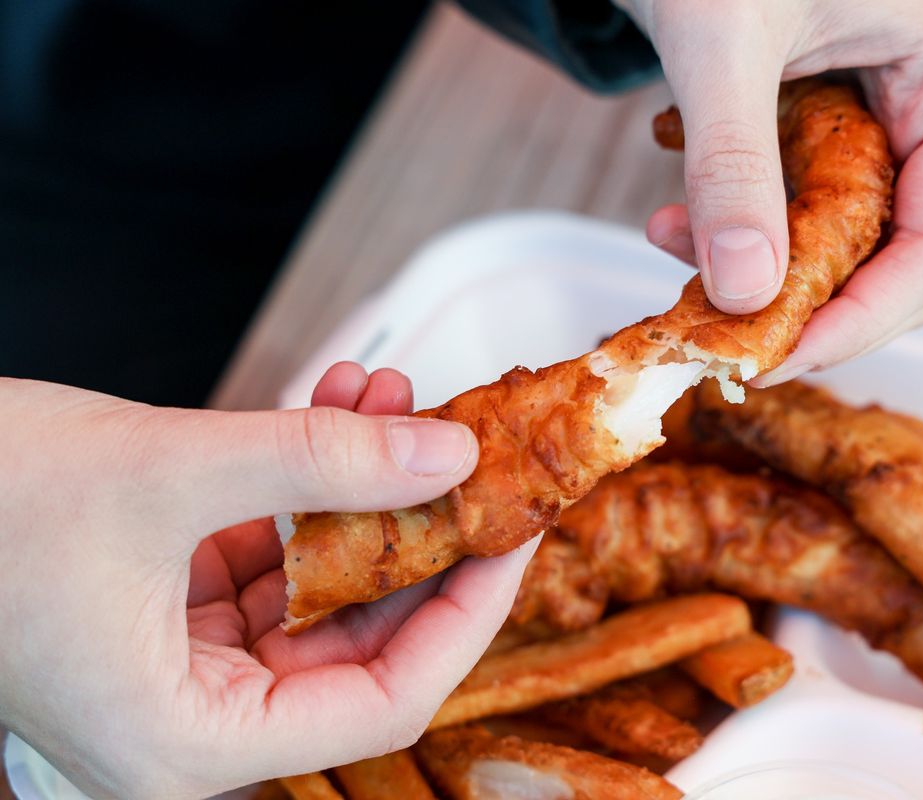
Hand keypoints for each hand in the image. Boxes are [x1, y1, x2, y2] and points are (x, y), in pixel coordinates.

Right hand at [0, 367, 534, 798]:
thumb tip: (447, 454)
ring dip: (365, 486)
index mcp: (187, 744)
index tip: (515, 531)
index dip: (467, 611)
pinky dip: (309, 480)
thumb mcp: (168, 473)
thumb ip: (321, 463)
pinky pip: (273, 547)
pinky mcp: (170, 602)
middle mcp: (192, 719)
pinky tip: (343, 404)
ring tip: (400, 398)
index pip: (386, 700)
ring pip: (322, 582)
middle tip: (472, 454)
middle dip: (420, 530)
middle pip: (363, 639)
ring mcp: (182, 660)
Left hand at [616, 0, 922, 379]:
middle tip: (720, 336)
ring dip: (757, 273)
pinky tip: (669, 217)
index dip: (859, 323)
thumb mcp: (722, 42)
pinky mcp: (836, 135)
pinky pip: (802, 219)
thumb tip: (744, 293)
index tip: (772, 359)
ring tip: (667, 243)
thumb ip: (732, 163)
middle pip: (898, 266)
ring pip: (844, 252)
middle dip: (807, 308)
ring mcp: (891, 126)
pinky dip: (738, 235)